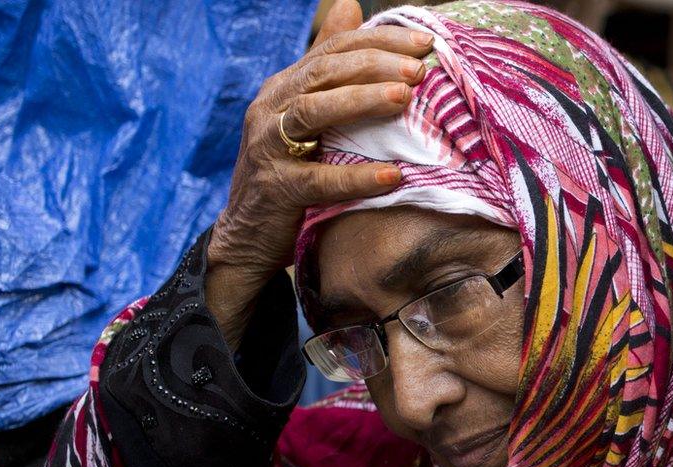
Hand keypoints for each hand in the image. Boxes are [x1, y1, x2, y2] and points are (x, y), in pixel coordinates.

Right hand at [206, 0, 432, 349]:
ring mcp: (269, 147)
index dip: (379, 41)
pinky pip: (318, 179)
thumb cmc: (289, 172)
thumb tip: (350, 4)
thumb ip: (327, 67)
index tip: (425, 43)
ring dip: (362, 101)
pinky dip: (356, 177)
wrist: (247, 236)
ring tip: (405, 96)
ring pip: (314, 111)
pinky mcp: (276, 189)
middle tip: (420, 68)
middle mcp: (271, 108)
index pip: (334, 50)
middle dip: (376, 64)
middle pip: (325, 72)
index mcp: (284, 87)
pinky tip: (392, 176)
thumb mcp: (305, 116)